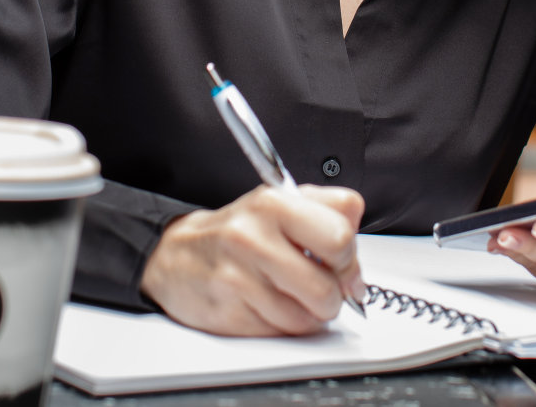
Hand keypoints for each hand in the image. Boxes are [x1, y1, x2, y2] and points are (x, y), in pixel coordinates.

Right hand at [139, 184, 365, 335]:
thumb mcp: (283, 201)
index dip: (350, 260)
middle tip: (322, 286)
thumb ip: (329, 207)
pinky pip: (281, 333)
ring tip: (291, 294)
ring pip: (307, 318)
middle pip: (327, 289)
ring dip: (308, 314)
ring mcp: (238, 278)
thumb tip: (358, 232)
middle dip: (334, 295)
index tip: (343, 266)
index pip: (340, 238)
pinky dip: (283, 325)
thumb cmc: (238, 232)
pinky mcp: (228, 314)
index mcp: (273, 204)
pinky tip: (269, 305)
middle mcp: (253, 238)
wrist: (178, 257)